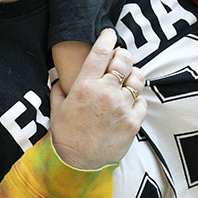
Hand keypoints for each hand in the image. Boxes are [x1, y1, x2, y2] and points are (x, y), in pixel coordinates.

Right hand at [49, 29, 146, 169]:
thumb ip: (59, 89)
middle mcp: (105, 92)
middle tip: (119, 57)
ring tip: (127, 78)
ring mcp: (121, 107)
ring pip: (137, 78)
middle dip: (122, 54)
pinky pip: (142, 101)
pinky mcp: (133, 122)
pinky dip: (136, 98)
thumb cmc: (66, 135)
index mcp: (85, 86)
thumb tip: (60, 79)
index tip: (109, 33)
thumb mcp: (56, 108)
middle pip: (123, 60)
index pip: (100, 52)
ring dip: (132, 74)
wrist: (78, 164)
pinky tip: (128, 101)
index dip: (106, 38)